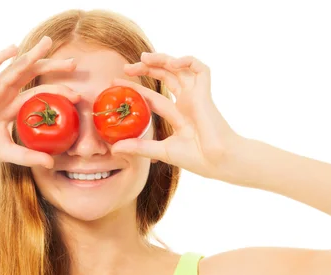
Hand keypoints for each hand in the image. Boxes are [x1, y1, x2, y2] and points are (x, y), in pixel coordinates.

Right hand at [0, 36, 79, 167]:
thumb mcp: (7, 152)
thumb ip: (28, 156)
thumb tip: (51, 163)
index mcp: (12, 106)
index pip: (40, 93)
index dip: (58, 92)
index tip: (78, 95)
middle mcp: (5, 94)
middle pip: (32, 75)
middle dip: (52, 67)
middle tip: (74, 63)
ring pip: (15, 67)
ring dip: (32, 55)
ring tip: (47, 43)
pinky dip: (0, 57)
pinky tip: (13, 48)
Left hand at [110, 52, 244, 180]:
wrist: (217, 160)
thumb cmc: (196, 158)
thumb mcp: (161, 151)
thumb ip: (139, 147)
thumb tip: (114, 148)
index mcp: (177, 114)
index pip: (152, 96)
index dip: (136, 88)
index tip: (116, 82)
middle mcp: (186, 102)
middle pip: (164, 77)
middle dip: (146, 68)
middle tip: (126, 67)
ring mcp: (196, 96)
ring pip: (179, 68)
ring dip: (162, 60)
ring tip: (143, 58)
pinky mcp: (205, 93)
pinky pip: (200, 68)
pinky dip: (188, 60)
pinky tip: (172, 62)